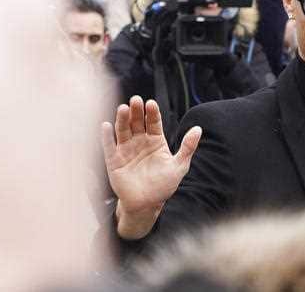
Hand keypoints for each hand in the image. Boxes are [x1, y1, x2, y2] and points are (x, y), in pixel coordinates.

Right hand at [101, 96, 201, 238]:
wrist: (147, 205)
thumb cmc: (164, 185)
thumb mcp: (179, 166)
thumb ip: (187, 147)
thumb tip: (198, 129)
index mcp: (156, 141)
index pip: (154, 122)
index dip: (152, 113)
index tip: (151, 104)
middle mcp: (140, 142)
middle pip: (138, 122)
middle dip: (137, 111)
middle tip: (135, 100)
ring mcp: (126, 150)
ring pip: (123, 131)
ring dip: (122, 119)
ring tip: (123, 108)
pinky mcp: (114, 161)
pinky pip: (109, 147)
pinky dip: (107, 136)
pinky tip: (106, 125)